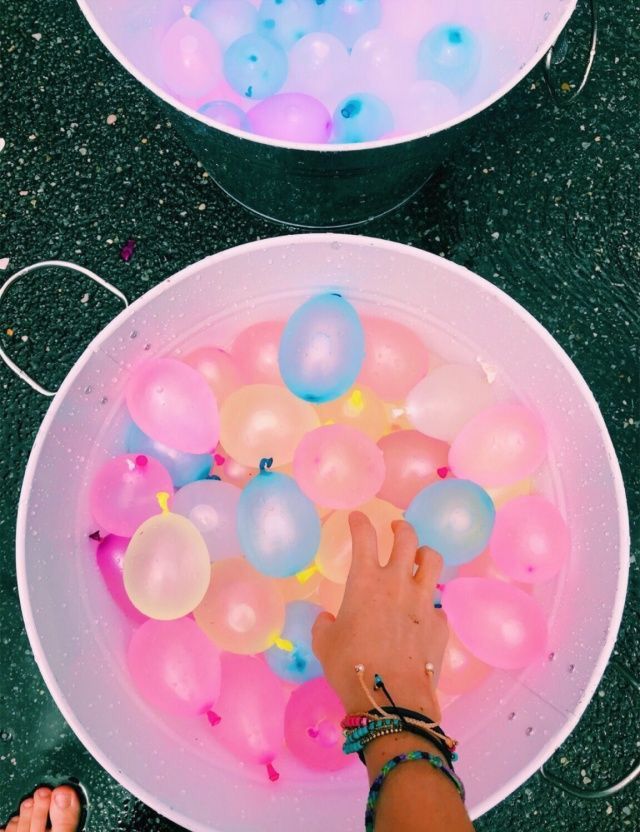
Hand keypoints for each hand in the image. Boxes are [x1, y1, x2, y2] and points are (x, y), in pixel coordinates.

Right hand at [312, 512, 447, 718]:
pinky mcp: (440, 623)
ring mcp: (424, 601)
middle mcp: (398, 583)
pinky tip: (422, 613)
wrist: (392, 698)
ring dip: (423, 554)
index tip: (357, 519)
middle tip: (395, 529)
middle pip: (407, 538)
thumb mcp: (325, 645)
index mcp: (366, 582)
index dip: (360, 522)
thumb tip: (327, 620)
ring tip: (418, 559)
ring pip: (432, 560)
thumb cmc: (351, 667)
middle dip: (401, 528)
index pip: (364, 537)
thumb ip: (325, 626)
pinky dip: (430, 602)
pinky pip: (438, 603)